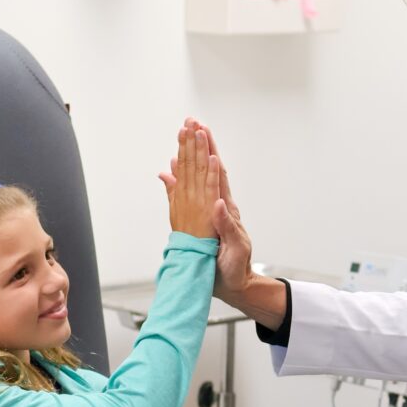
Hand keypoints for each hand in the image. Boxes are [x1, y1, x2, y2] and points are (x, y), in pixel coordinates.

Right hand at [160, 118, 254, 300]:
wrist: (234, 284)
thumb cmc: (236, 268)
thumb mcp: (236, 249)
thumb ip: (227, 227)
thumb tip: (220, 203)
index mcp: (226, 211)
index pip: (217, 175)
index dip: (210, 153)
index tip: (202, 133)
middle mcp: (217, 206)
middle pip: (207, 170)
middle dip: (200, 145)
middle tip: (191, 122)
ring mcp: (209, 212)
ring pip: (197, 179)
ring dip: (190, 157)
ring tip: (183, 136)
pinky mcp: (200, 221)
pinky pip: (187, 196)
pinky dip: (177, 181)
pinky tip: (170, 171)